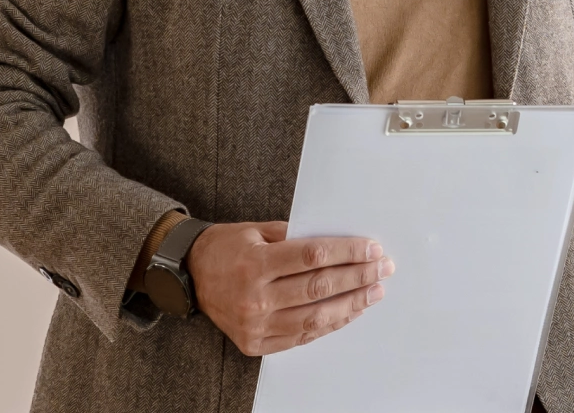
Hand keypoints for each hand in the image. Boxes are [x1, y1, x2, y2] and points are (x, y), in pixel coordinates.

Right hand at [187, 221, 392, 356]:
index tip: (372, 248)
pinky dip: (330, 324)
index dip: (347, 252)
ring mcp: (256, 325)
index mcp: (254, 264)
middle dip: (357, 276)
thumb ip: (294, 237)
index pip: (313, 256)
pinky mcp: (256, 343)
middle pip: (319, 287)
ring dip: (351, 304)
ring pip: (316, 317)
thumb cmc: (226, 248)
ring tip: (374, 292)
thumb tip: (339, 242)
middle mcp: (255, 297)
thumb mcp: (256, 231)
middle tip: (383, 269)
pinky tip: (350, 311)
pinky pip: (302, 335)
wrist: (190, 276)